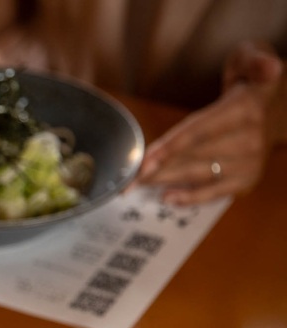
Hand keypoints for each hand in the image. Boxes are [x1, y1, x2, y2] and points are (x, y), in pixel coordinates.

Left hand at [136, 42, 284, 205]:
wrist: (276, 107)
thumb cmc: (251, 80)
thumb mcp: (252, 58)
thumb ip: (253, 59)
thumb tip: (269, 68)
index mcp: (245, 109)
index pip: (200, 131)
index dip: (170, 147)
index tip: (144, 161)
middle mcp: (250, 139)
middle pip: (193, 156)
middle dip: (157, 168)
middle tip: (127, 179)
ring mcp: (249, 162)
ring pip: (197, 175)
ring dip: (165, 181)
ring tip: (136, 186)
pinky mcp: (247, 179)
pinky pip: (214, 192)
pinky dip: (190, 198)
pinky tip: (167, 197)